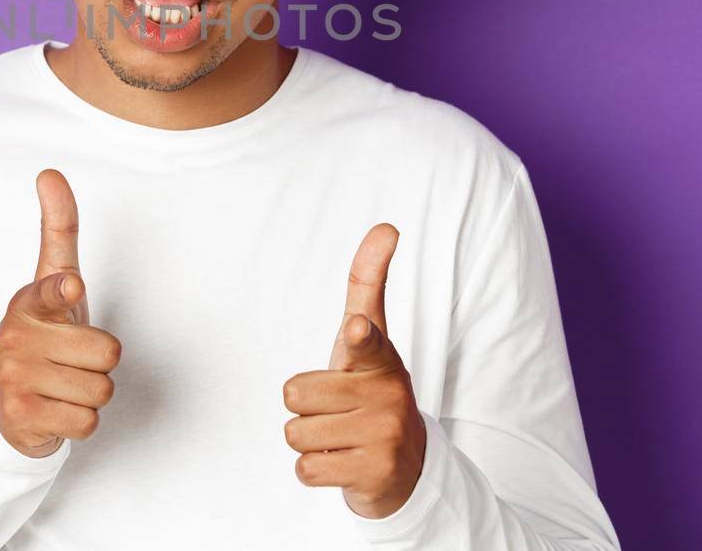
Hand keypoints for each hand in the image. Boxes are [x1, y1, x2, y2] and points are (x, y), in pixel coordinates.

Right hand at [0, 168, 122, 457]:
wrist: (5, 404)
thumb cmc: (43, 334)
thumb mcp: (51, 283)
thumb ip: (58, 231)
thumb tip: (50, 172)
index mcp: (28, 302)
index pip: (52, 292)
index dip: (64, 293)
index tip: (70, 288)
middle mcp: (15, 337)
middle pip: (108, 352)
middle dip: (102, 363)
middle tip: (74, 360)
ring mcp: (15, 377)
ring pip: (101, 390)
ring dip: (92, 393)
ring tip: (65, 385)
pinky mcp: (21, 416)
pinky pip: (87, 422)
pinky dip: (81, 422)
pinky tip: (58, 410)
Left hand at [282, 223, 426, 518]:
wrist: (406, 466)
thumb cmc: (372, 389)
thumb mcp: (369, 337)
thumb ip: (369, 283)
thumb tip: (386, 226)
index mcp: (381, 358)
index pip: (366, 342)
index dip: (358, 338)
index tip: (357, 330)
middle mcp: (388, 394)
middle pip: (295, 395)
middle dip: (305, 408)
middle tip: (337, 410)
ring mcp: (384, 436)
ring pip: (297, 434)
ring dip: (310, 440)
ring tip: (341, 436)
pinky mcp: (375, 474)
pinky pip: (306, 469)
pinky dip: (316, 469)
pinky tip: (344, 462)